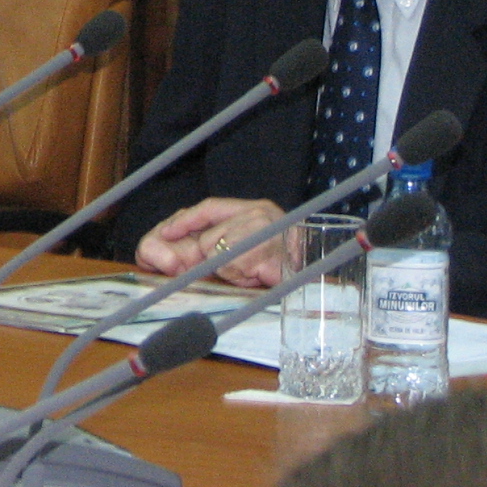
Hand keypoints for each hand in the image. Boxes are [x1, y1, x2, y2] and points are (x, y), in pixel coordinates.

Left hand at [135, 197, 288, 287]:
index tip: (165, 233)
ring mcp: (268, 239)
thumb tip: (181, 236)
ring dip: (231, 271)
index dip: (186, 220)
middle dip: (216, 257)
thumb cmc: (284, 259)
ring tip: (253, 270)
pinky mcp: (272, 263)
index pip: (210, 207)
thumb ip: (224, 231)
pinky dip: (243, 279)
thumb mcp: (255, 236)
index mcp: (257, 208)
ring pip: (219, 258)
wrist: (321, 276)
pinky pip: (236, 272)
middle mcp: (262, 217)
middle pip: (209, 239)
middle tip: (241, 264)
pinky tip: (259, 277)